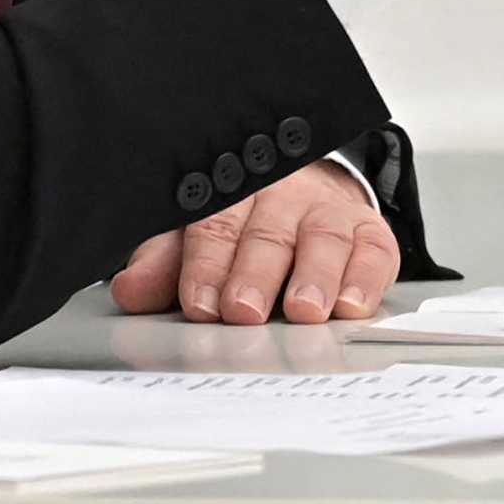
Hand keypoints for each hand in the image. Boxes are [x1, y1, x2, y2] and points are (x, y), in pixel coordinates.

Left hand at [108, 161, 398, 324]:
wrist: (309, 194)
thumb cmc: (244, 224)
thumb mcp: (195, 237)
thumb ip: (164, 264)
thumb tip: (130, 290)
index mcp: (231, 193)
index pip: (214, 226)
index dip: (205, 266)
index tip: (200, 304)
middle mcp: (281, 197)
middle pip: (266, 235)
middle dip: (254, 274)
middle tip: (244, 310)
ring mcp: (326, 213)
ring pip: (321, 239)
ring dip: (313, 276)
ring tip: (304, 310)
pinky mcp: (368, 233)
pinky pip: (373, 251)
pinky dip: (364, 278)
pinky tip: (351, 304)